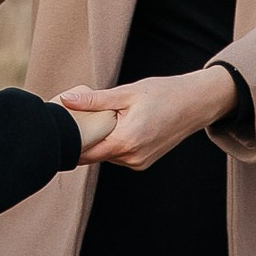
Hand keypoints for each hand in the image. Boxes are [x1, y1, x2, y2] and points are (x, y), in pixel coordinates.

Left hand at [59, 65, 236, 169]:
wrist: (196, 104)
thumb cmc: (163, 93)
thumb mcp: (127, 92)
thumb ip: (94, 100)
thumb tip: (65, 100)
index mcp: (126, 141)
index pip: (84, 152)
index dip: (69, 141)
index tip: (59, 127)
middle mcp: (132, 158)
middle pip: (93, 155)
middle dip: (82, 140)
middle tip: (73, 119)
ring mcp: (138, 163)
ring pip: (105, 155)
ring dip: (98, 141)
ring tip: (96, 120)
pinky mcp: (143, 162)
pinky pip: (118, 155)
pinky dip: (112, 143)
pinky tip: (114, 127)